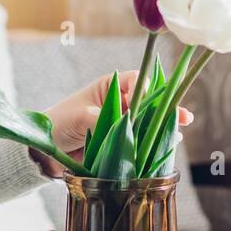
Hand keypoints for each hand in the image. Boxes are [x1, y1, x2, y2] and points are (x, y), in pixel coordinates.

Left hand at [37, 69, 193, 175]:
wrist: (46, 150)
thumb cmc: (59, 122)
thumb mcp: (80, 117)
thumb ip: (103, 119)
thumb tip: (123, 126)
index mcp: (110, 88)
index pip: (136, 80)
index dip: (147, 88)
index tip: (151, 99)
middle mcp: (120, 104)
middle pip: (149, 103)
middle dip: (166, 108)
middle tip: (184, 116)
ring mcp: (123, 124)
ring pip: (148, 123)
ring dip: (163, 128)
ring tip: (180, 132)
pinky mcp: (121, 143)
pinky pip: (141, 142)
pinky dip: (153, 144)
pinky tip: (167, 146)